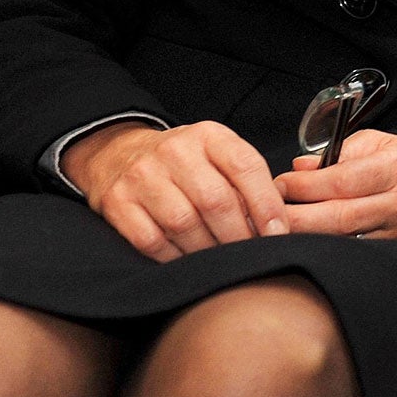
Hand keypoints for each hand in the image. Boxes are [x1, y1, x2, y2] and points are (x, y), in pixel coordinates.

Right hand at [64, 120, 290, 262]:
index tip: (278, 233)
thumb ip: (245, 179)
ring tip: (222, 261)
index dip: (266, 204)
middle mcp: (175, 151)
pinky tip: (188, 261)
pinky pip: (151, 240)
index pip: (246, 167)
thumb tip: (275, 223)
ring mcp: (142, 176)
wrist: (119, 153)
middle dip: (239, 235)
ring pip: (183, 223)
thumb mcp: (217, 153)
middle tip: (251, 255)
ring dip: (208, 250)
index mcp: (209, 135)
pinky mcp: (117, 203)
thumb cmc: (185, 161)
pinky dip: (174, 257)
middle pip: (216, 200)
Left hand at [276, 129, 396, 242]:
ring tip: (278, 232)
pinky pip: (349, 257)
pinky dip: (323, 253)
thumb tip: (300, 168)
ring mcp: (396, 234)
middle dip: (294, 217)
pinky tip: (304, 247)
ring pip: (340, 244)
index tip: (279, 184)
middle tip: (267, 213)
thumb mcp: (377, 143)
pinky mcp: (391, 254)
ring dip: (304, 239)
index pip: (340, 181)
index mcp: (394, 169)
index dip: (303, 185)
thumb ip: (337, 153)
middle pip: (335, 218)